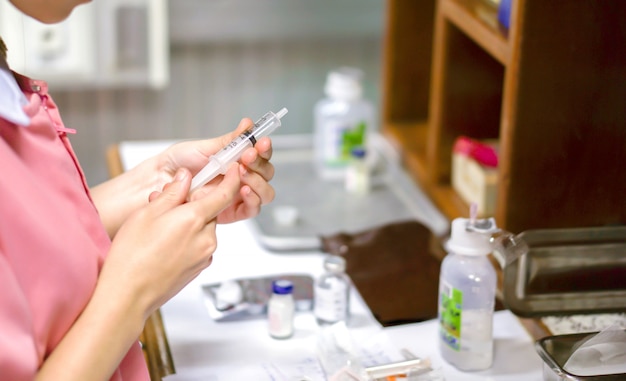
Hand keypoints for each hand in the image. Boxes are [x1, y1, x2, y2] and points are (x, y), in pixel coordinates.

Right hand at [100, 165, 240, 316]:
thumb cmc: (132, 256)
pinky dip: (187, 241)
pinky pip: (199, 246)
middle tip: (166, 207)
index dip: (233, 179)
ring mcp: (204, 256)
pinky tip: (165, 246)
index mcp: (194, 220)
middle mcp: (206, 239)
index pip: (225, 194)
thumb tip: (185, 178)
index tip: (235, 170)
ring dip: (188, 224)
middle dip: (192, 206)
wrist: (128, 294)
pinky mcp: (200, 268)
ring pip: (203, 229)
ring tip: (159, 231)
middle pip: (209, 212)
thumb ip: (172, 193)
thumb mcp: (147, 213)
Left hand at [152, 118, 274, 222]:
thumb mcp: (205, 148)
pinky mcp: (231, 212)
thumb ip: (230, 141)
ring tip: (243, 171)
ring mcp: (236, 195)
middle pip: (266, 173)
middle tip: (247, 156)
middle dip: (260, 163)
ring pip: (264, 192)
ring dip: (258, 181)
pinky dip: (252, 199)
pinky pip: (252, 209)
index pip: (261, 154)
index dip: (265, 148)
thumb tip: (248, 125)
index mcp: (236, 159)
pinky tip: (244, 190)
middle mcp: (240, 178)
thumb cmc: (177, 163)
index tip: (261, 142)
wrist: (158, 180)